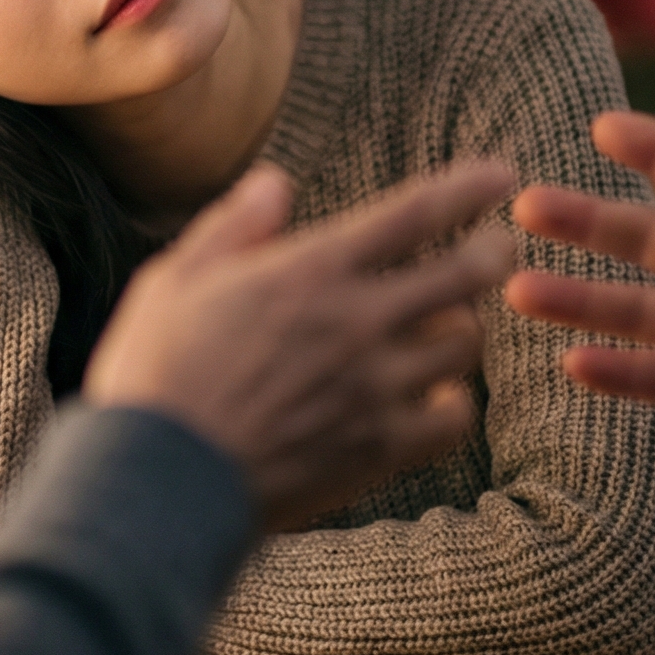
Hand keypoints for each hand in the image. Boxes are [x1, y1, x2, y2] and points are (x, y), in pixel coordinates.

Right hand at [85, 161, 516, 528]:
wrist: (160, 479)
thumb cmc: (155, 373)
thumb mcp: (174, 279)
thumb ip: (233, 225)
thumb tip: (275, 181)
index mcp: (311, 269)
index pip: (414, 212)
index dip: (467, 187)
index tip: (499, 175)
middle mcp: (357, 320)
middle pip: (466, 273)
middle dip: (494, 251)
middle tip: (498, 247)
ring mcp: (375, 387)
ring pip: (464, 343)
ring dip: (463, 326)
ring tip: (449, 324)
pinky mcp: (378, 448)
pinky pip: (452, 418)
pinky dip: (451, 403)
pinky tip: (433, 399)